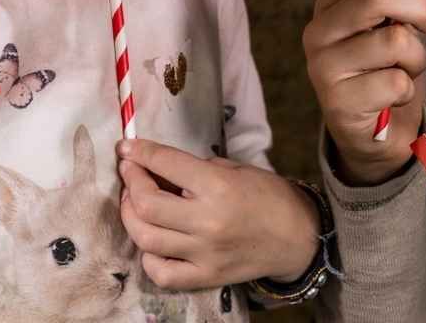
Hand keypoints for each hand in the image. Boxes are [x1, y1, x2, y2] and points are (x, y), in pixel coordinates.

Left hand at [116, 140, 318, 287]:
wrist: (299, 238)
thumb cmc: (269, 197)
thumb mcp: (236, 168)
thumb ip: (196, 168)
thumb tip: (159, 167)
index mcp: (218, 186)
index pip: (165, 164)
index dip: (139, 153)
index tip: (126, 148)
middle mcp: (207, 221)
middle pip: (147, 203)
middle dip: (131, 181)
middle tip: (131, 172)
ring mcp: (205, 253)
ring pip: (146, 237)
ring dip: (130, 216)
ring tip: (134, 203)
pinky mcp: (207, 276)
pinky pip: (162, 273)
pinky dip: (148, 257)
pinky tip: (151, 241)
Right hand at [302, 0, 425, 185]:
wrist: (371, 137)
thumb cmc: (384, 72)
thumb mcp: (395, 29)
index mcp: (330, 5)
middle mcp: (318, 31)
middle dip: (418, 9)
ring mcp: (323, 67)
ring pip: (394, 42)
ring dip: (416, 59)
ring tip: (406, 70)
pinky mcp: (337, 102)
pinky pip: (395, 82)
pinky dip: (407, 90)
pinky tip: (392, 98)